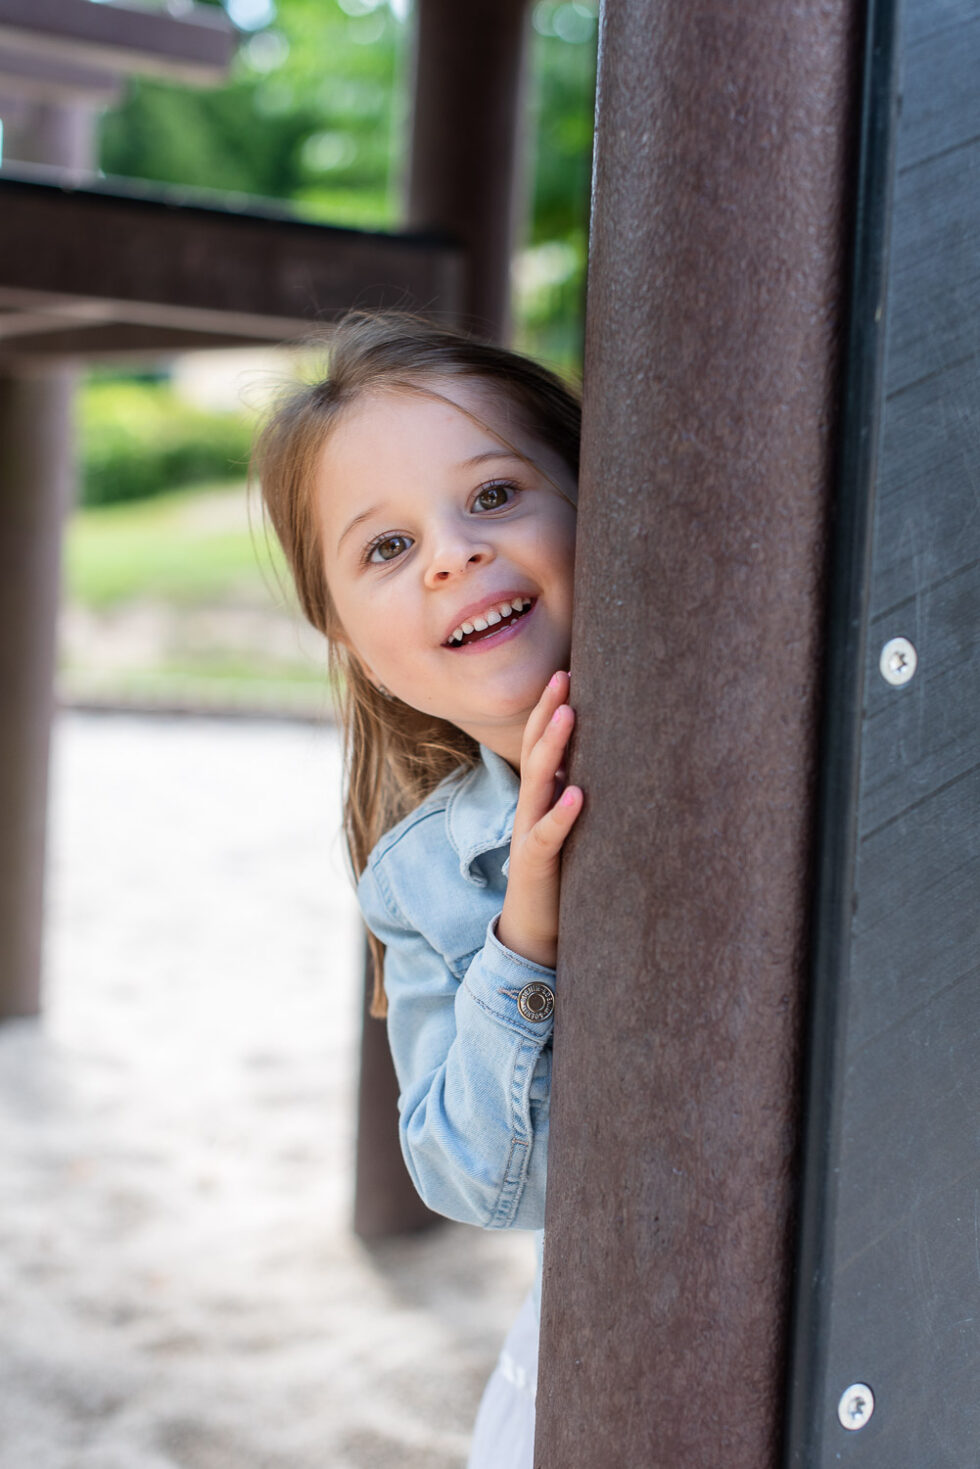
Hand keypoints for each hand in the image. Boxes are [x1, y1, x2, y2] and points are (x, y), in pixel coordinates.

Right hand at [496, 670, 582, 969]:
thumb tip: (608, 765)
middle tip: (564, 676)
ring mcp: (530, 832)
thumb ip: (578, 796)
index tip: (567, 672)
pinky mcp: (535, 863)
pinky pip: (547, 835)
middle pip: (534, 750)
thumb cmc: (560, 876)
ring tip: (568, 715)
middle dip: (547, 711)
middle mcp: (531, 807)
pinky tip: (577, 795)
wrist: (535, 931)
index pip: (539, 743)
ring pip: (538, 782)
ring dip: (553, 747)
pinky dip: (561, 814)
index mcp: (540, 797)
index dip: (549, 708)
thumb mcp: (570, 828)